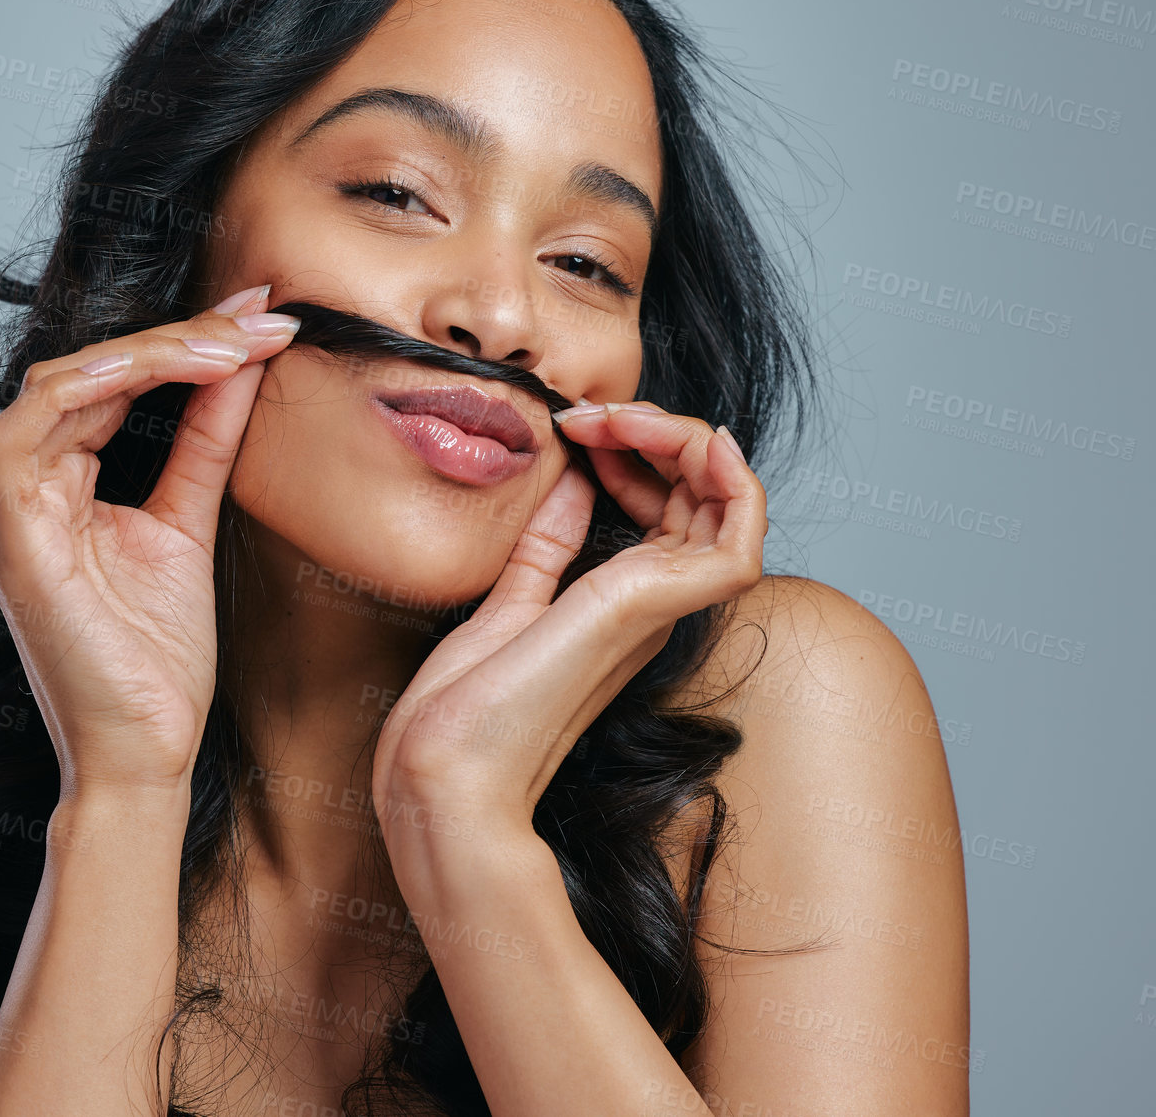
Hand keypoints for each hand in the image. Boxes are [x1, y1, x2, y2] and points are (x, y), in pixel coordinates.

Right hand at [0, 285, 299, 798]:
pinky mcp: (12, 538)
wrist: (146, 748)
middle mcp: (27, 489)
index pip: (114, 385)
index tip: (263, 318)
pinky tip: (170, 368)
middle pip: (91, 373)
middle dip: (182, 336)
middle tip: (263, 315)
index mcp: (60, 484)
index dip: (185, 343)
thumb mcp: (189, 523)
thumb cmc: (158, 656)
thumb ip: (205, 442)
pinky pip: (25, 433)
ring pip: (60, 386)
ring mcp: (10, 511)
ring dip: (150, 353)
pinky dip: (94, 388)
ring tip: (235, 343)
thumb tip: (242, 364)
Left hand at [370, 402, 764, 851]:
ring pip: (733, 504)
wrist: (444, 772)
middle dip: (663, 431)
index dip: (641, 450)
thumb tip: (572, 486)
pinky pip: (740, 539)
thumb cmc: (467, 712)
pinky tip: (701, 441)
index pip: (673, 506)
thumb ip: (546, 548)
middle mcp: (652, 603)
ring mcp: (657, 607)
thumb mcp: (508, 604)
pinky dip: (736, 482)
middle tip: (598, 412)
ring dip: (694, 441)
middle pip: (706, 495)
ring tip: (633, 416)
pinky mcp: (650, 608)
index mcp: (622, 602)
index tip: (579, 427)